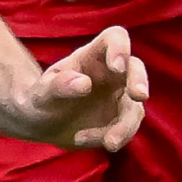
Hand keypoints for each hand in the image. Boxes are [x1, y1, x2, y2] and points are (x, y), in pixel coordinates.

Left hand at [24, 26, 147, 153]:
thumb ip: (58, 86)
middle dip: (140, 80)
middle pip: (135, 67)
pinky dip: (111, 137)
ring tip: (108, 143)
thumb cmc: (41, 100)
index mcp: (92, 56)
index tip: (117, 66)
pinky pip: (126, 129)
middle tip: (139, 96)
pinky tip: (81, 139)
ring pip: (135, 106)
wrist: (43, 124)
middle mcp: (111, 74)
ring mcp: (119, 97)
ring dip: (126, 125)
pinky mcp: (121, 120)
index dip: (120, 47)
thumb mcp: (42, 94)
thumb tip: (84, 84)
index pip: (114, 38)